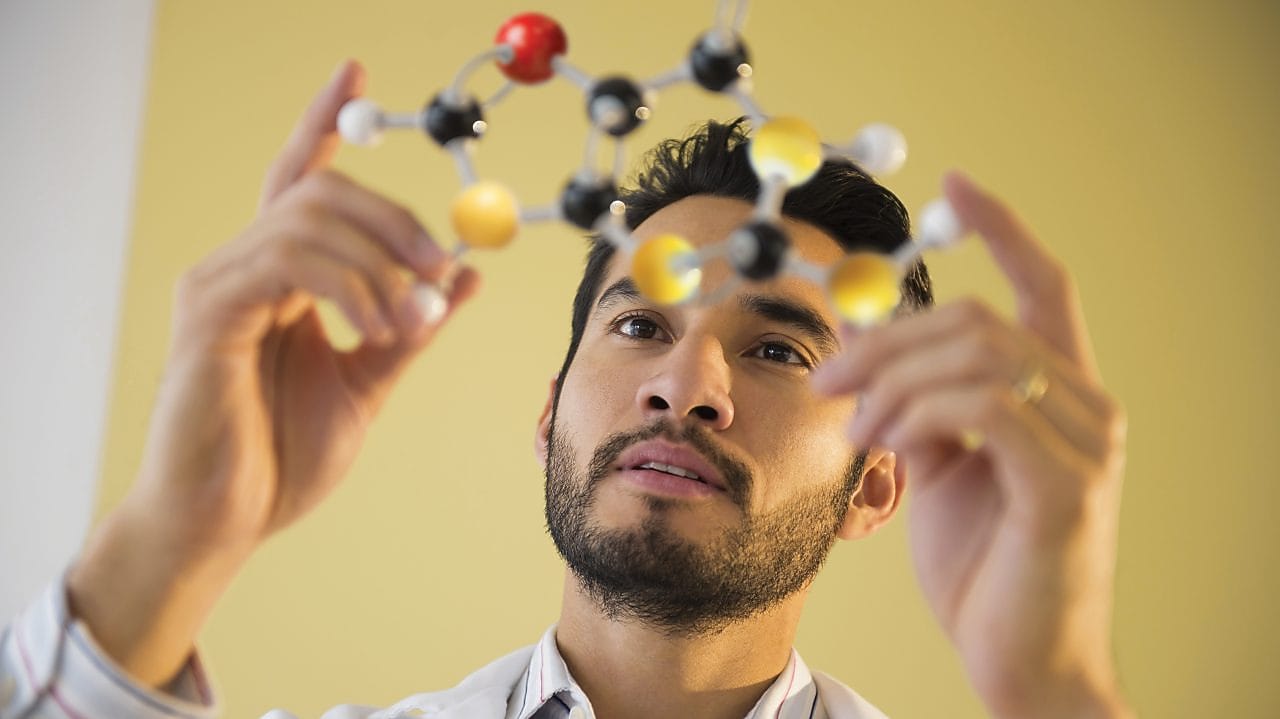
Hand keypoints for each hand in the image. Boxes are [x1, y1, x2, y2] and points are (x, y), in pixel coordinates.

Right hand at [67, 60, 479, 685]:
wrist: (226, 522)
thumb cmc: (282, 457)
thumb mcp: (370, 381)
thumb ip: (411, 326)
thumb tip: (466, 275)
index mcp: (281, 278)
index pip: (301, 178)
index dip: (325, 121)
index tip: (356, 69)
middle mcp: (243, 266)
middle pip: (318, 187)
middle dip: (393, 216)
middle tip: (441, 265)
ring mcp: (220, 283)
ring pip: (308, 217)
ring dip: (380, 262)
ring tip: (408, 324)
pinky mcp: (209, 311)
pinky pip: (289, 261)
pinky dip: (350, 285)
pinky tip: (374, 326)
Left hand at [813, 173, 1132, 717]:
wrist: (1016, 657)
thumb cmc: (981, 565)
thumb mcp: (938, 468)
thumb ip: (918, 405)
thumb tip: (870, 355)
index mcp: (1059, 393)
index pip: (1042, 285)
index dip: (1002, 227)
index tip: (955, 185)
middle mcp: (1087, 404)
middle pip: (979, 317)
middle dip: (887, 339)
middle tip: (828, 379)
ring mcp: (1086, 442)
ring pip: (977, 352)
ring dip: (892, 380)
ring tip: (855, 429)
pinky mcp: (1067, 483)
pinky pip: (983, 406)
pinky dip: (917, 412)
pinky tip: (886, 443)